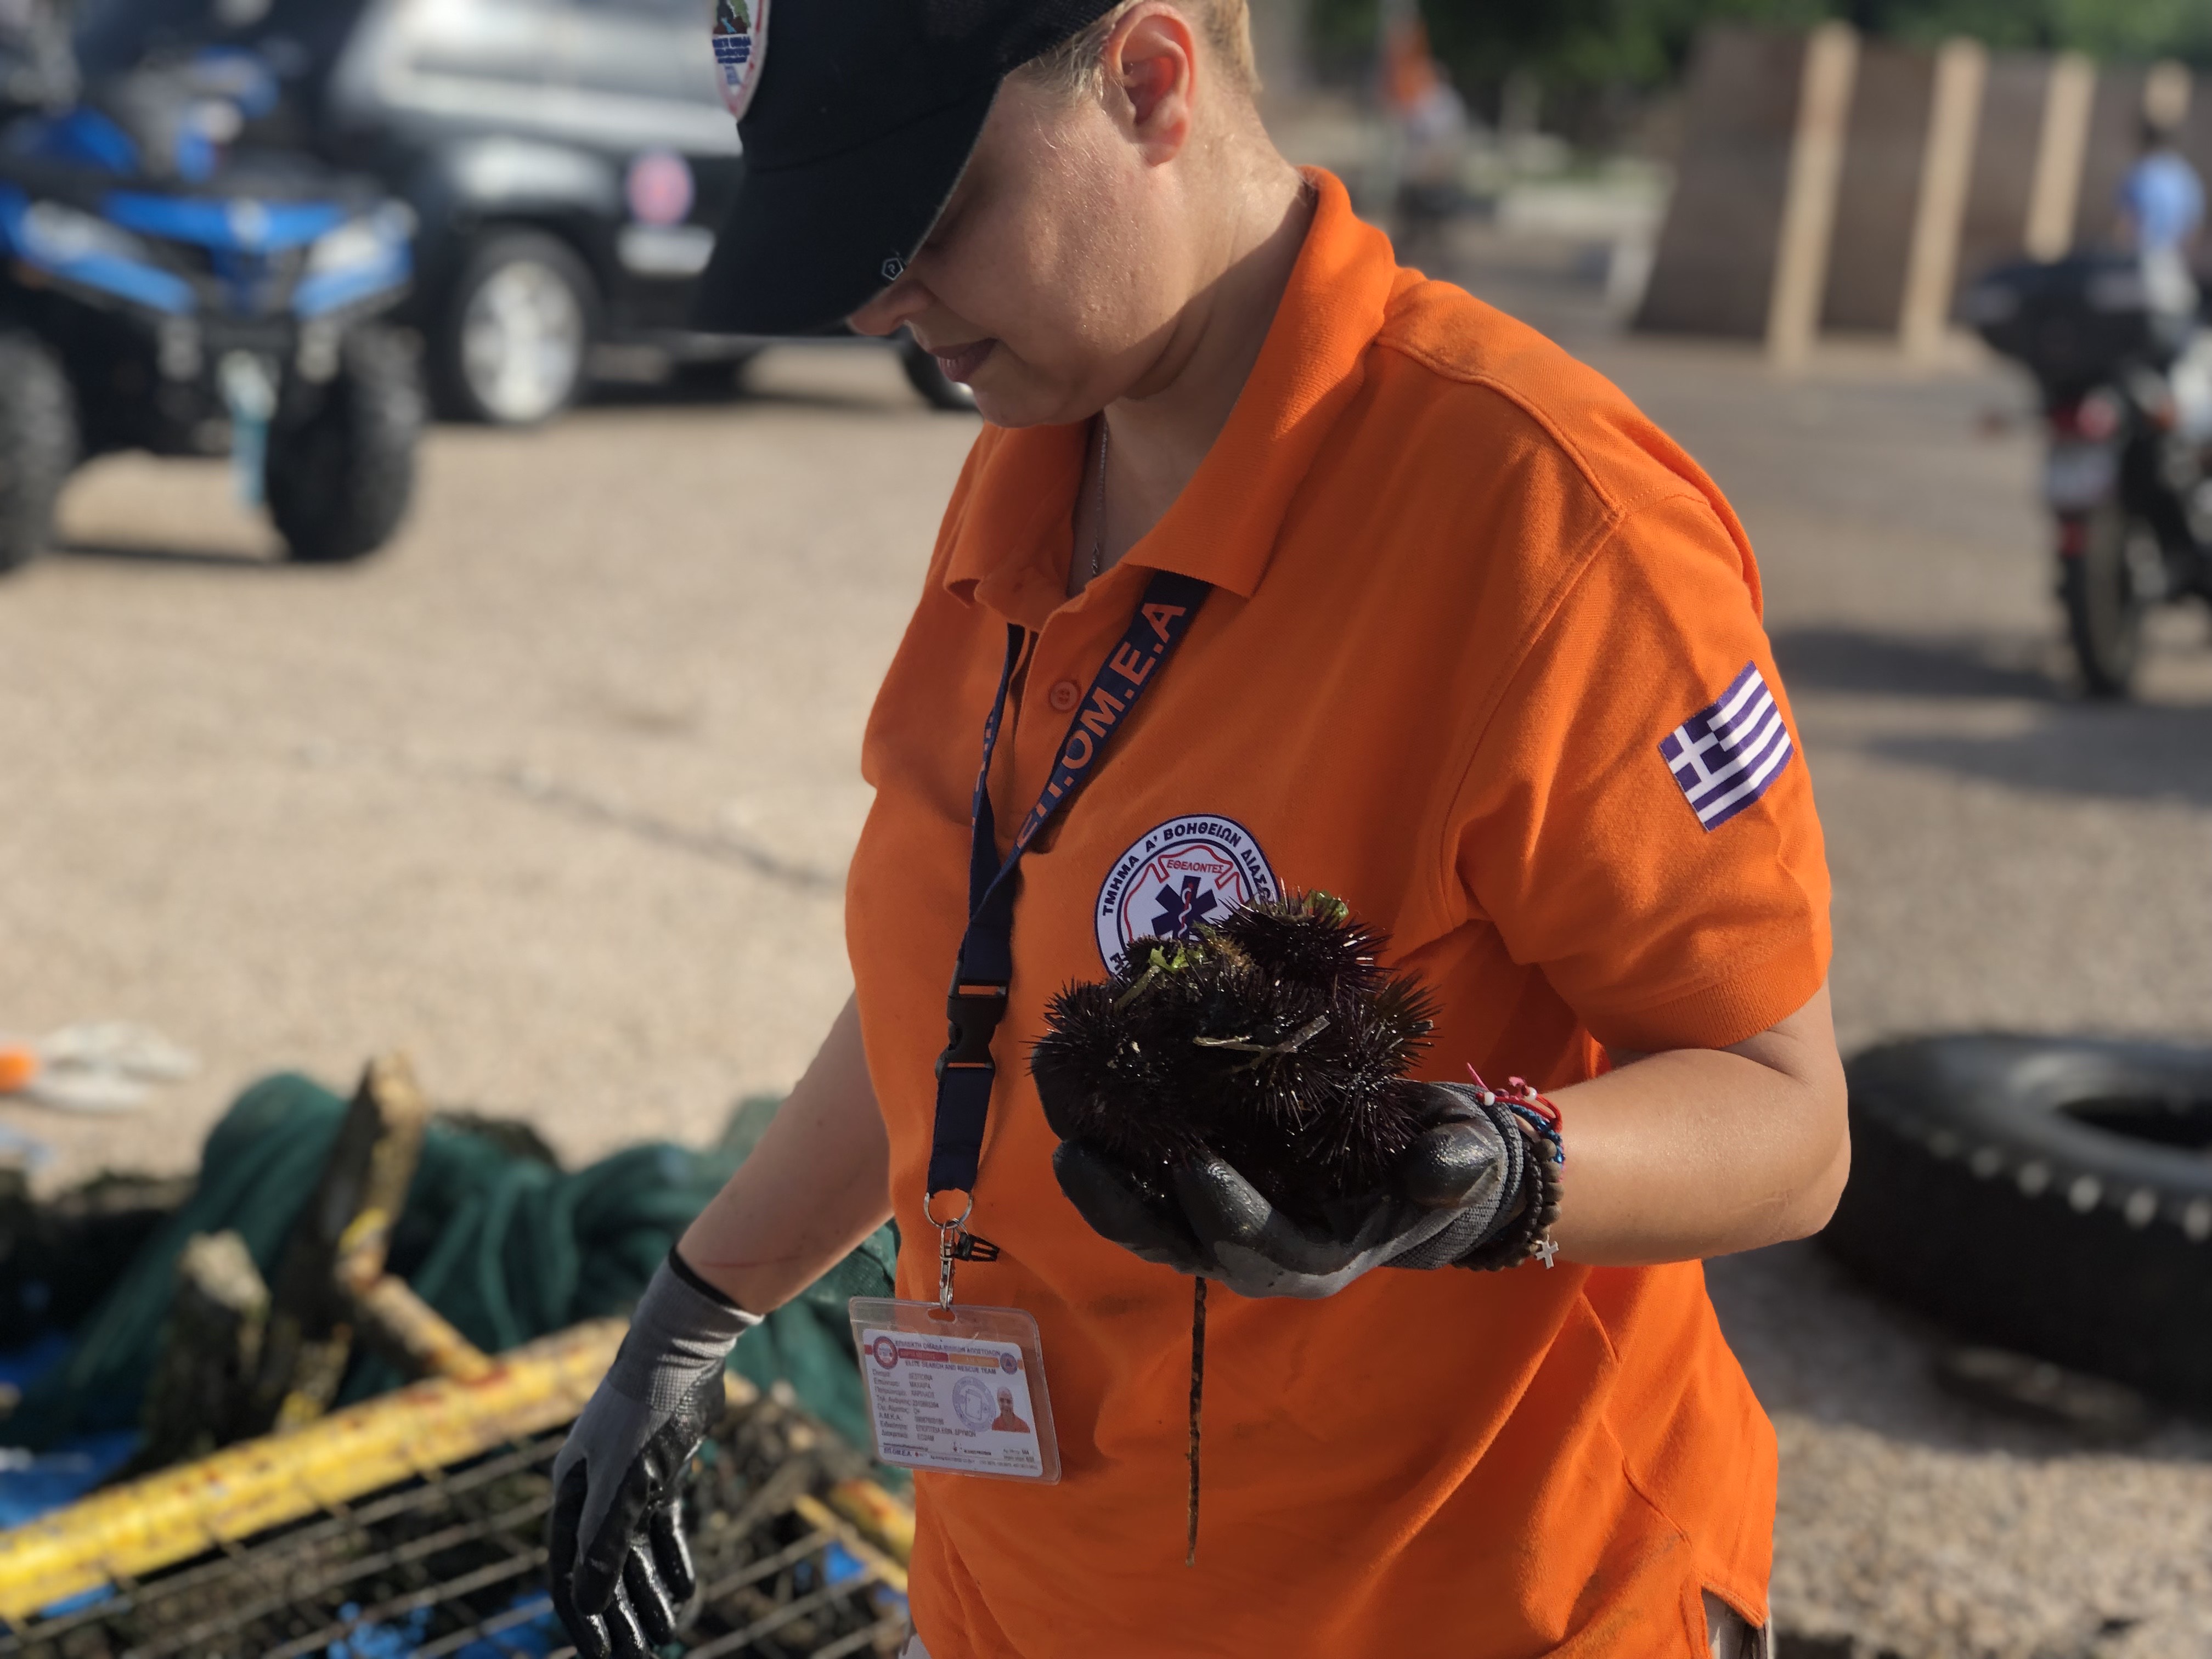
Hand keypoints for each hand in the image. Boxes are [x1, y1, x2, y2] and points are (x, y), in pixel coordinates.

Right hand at [547, 1253, 758, 1657]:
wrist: (682, 1352)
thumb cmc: (645, 1416)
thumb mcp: (624, 1487)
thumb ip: (604, 1546)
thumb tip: (585, 1603)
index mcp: (569, 1494)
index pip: (568, 1571)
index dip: (584, 1616)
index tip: (602, 1656)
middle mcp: (592, 1489)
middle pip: (603, 1566)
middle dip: (620, 1614)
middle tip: (640, 1657)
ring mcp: (627, 1479)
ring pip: (635, 1550)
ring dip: (648, 1593)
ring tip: (666, 1635)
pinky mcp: (661, 1470)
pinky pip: (663, 1526)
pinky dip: (673, 1558)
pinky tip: (685, 1591)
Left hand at [1050, 1082, 1541, 1297]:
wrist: (1427, 1166)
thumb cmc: (1447, 1160)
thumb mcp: (1465, 1157)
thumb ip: (1455, 1165)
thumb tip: (1442, 1169)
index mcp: (1319, 1258)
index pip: (1255, 1243)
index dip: (1221, 1206)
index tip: (1186, 1160)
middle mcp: (1259, 1255)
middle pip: (1176, 1242)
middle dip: (1120, 1202)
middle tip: (1073, 1152)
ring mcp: (1225, 1225)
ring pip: (1146, 1218)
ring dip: (1098, 1175)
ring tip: (1057, 1121)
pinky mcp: (1206, 1193)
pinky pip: (1146, 1184)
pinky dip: (1112, 1148)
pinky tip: (1079, 1101)